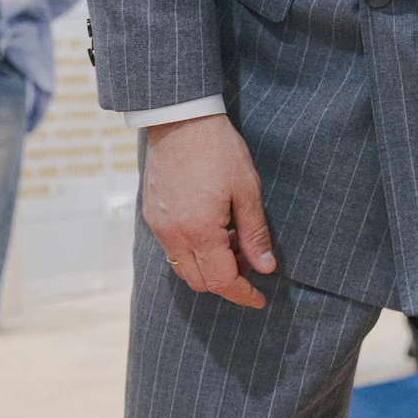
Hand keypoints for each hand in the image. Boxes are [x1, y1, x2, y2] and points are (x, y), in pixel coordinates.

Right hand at [142, 113, 276, 308]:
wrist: (180, 120)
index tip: (259, 298)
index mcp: (199, 231)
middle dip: (228, 280)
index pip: (221, 280)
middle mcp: (173, 234)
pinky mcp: (152, 215)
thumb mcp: (247, 190)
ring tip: (233, 240)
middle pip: (200, 281)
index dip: (242, 293)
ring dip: (210, 266)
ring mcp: (158, 226)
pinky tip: (214, 228)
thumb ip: (255, 233)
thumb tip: (265, 267)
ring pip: (184, 268)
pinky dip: (194, 251)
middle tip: (250, 260)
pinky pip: (172, 249)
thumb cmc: (219, 150)